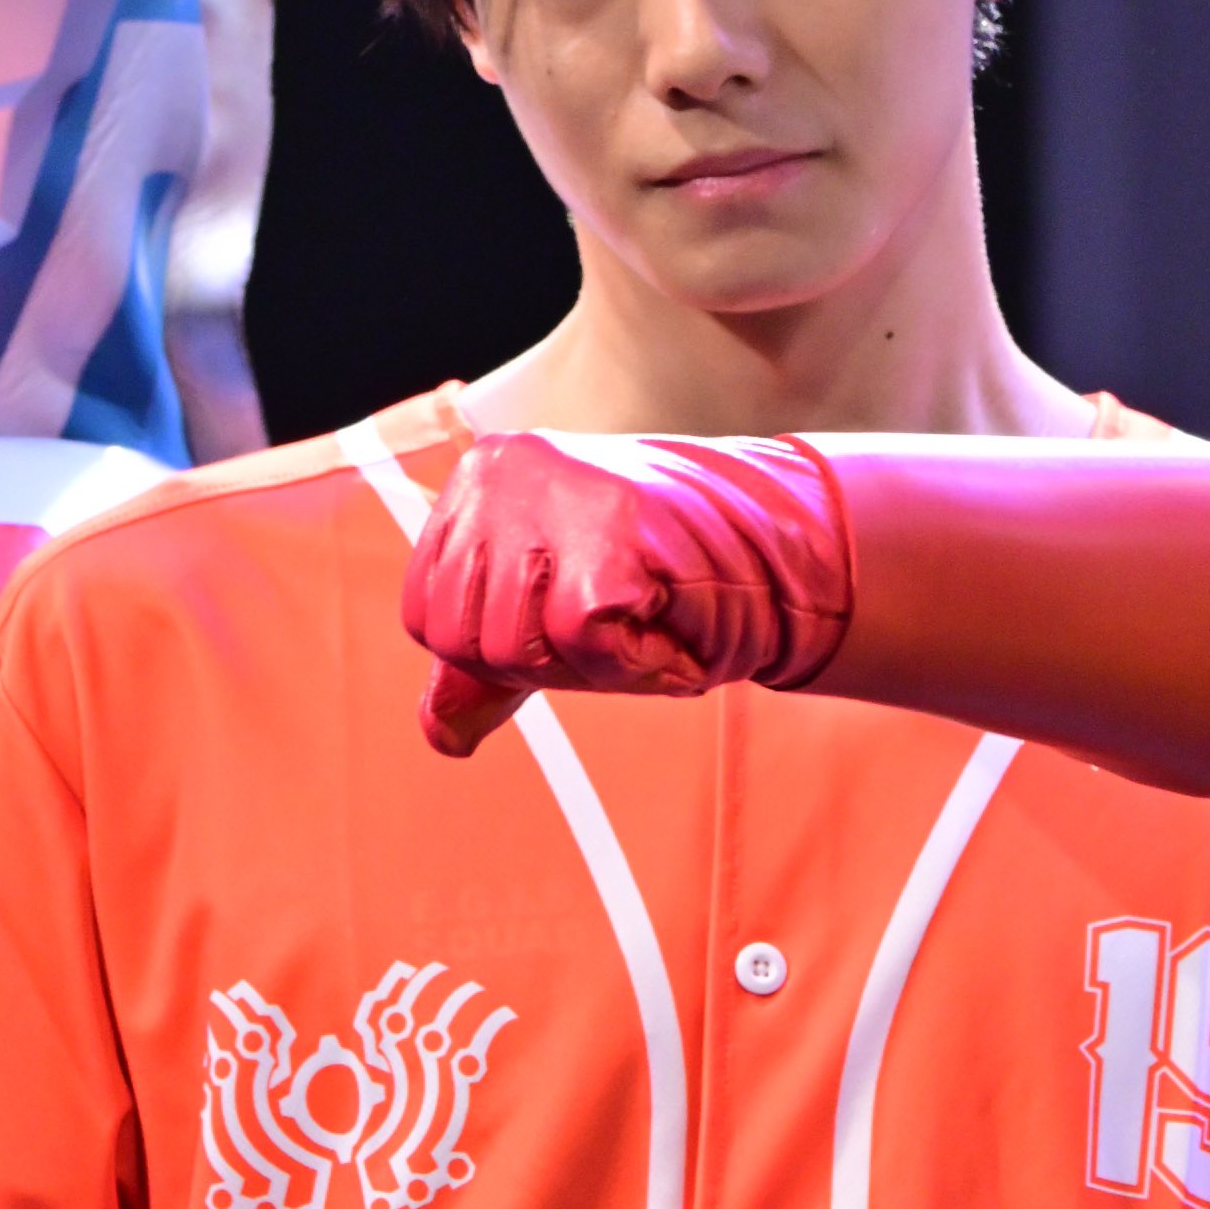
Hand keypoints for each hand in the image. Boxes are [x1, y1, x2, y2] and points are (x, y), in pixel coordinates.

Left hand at [399, 431, 852, 755]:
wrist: (782, 555)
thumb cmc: (664, 584)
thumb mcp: (556, 620)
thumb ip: (489, 667)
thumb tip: (442, 736)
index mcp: (475, 483)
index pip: (427, 618)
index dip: (500, 652)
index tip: (570, 618)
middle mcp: (500, 472)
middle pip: (464, 639)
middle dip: (545, 661)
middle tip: (613, 617)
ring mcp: (551, 492)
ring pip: (516, 645)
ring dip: (591, 663)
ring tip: (641, 613)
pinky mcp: (606, 529)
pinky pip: (579, 642)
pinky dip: (630, 660)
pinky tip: (663, 619)